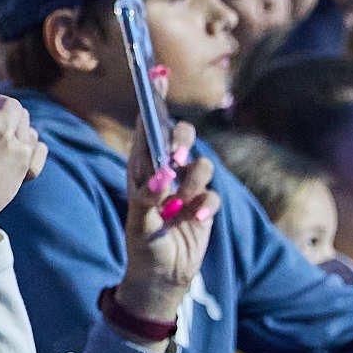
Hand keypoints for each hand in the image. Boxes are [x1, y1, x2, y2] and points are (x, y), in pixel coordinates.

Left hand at [117, 117, 219, 325]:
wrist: (162, 278)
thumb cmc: (143, 247)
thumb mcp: (139, 223)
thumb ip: (148, 197)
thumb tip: (162, 174)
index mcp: (141, 169)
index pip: (148, 129)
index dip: (153, 101)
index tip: (157, 74)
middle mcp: (165, 172)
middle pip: (180, 136)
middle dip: (182, 141)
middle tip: (177, 160)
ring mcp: (186, 187)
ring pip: (201, 163)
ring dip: (194, 182)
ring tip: (180, 205)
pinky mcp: (204, 205)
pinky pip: (213, 193)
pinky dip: (206, 205)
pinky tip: (195, 219)